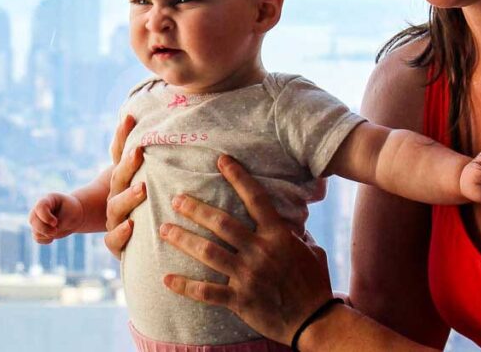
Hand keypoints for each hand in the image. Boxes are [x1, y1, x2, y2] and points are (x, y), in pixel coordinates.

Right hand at [29, 193, 85, 243]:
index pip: (40, 207)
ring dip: (46, 235)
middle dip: (45, 229)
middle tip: (55, 230)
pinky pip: (37, 238)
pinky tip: (52, 237)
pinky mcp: (39, 229)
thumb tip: (49, 234)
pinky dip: (45, 240)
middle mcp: (38, 210)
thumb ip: (59, 222)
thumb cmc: (71, 210)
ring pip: (35, 231)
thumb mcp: (69, 212)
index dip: (46, 217)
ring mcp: (37, 220)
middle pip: (33, 220)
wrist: (73, 215)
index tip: (55, 222)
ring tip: (56, 231)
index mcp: (46, 200)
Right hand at [104, 114, 145, 257]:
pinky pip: (112, 240)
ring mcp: (115, 221)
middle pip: (118, 180)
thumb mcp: (153, 182)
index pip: (118, 156)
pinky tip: (131, 225)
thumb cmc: (153, 210)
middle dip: (127, 165)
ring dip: (128, 197)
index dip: (121, 137)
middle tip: (139, 151)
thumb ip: (153, 158)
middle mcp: (116, 200)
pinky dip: (120, 233)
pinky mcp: (117, 246)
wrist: (141, 248)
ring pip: (115, 208)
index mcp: (123, 182)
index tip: (130, 119)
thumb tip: (143, 118)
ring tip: (142, 188)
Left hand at [160, 155, 333, 344]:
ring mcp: (248, 276)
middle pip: (221, 223)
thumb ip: (293, 233)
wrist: (316, 322)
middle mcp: (260, 252)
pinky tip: (166, 278)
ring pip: (208, 251)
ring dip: (183, 239)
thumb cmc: (314, 284)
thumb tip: (286, 217)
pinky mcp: (240, 300)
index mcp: (278, 236)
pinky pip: (206, 291)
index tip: (221, 160)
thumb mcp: (310, 251)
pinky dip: (184, 286)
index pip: (255, 199)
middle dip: (195, 208)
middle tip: (176, 199)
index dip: (238, 177)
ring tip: (164, 229)